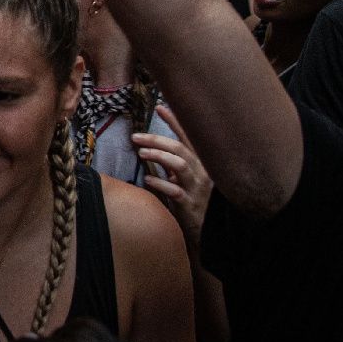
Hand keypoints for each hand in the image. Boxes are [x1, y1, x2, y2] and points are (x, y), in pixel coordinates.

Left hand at [133, 105, 212, 250]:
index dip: (175, 122)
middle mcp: (202, 173)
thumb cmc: (193, 204)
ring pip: (180, 164)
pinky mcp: (190, 205)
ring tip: (141, 152)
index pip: (188, 138)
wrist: (206, 234)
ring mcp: (197, 189)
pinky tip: (147, 179)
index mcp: (200, 164)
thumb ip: (173, 164)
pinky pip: (175, 190)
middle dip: (157, 139)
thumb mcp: (184, 180)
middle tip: (136, 136)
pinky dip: (160, 183)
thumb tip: (154, 148)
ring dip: (159, 156)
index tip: (160, 107)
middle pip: (180, 148)